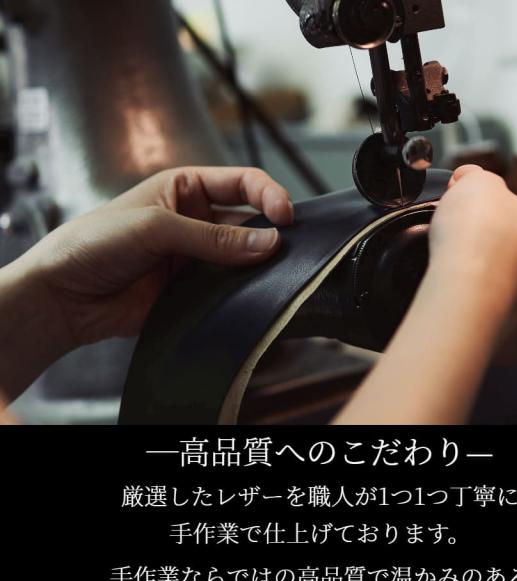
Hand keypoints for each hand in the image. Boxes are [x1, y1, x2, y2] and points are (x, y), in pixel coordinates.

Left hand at [19, 166, 292, 346]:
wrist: (64, 296)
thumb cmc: (95, 243)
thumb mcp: (155, 228)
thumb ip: (213, 238)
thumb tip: (268, 242)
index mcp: (186, 189)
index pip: (241, 182)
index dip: (268, 194)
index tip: (285, 215)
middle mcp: (197, 221)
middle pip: (249, 221)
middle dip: (269, 231)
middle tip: (287, 246)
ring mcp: (197, 257)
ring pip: (243, 258)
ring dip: (258, 264)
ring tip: (274, 272)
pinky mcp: (194, 290)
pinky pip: (229, 289)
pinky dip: (244, 292)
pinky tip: (254, 294)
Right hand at [335, 165, 516, 424]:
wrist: (462, 301)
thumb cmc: (479, 240)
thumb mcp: (475, 185)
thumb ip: (477, 178)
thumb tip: (467, 180)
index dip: (516, 212)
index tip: (489, 217)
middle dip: (514, 250)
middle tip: (477, 245)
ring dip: (505, 283)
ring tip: (469, 275)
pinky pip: (512, 323)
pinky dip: (493, 313)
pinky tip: (470, 302)